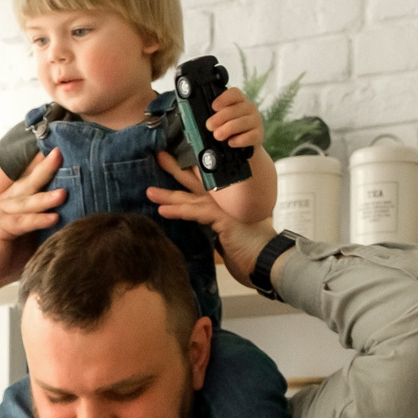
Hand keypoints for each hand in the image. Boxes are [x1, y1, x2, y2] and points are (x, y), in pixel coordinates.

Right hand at [0, 148, 67, 295]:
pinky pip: (22, 222)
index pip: (35, 179)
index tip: (65, 149)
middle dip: (47, 168)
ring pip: (27, 201)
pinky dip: (37, 220)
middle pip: (31, 182)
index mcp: (18, 200)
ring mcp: (1, 212)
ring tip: (64, 194)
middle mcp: (8, 201)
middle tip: (61, 154)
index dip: (48, 165)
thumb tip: (83, 222)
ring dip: (46, 198)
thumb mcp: (35, 239)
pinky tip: (53, 218)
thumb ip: (52, 227)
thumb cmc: (9, 256)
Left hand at [146, 150, 275, 287]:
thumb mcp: (227, 237)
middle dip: (175, 169)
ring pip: (192, 198)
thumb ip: (215, 227)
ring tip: (150, 192)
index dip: (186, 174)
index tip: (170, 162)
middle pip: (196, 182)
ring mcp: (225, 208)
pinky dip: (179, 211)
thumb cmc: (249, 252)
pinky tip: (163, 210)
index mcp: (224, 203)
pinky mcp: (224, 219)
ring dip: (169, 195)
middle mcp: (224, 201)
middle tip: (159, 156)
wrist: (267, 261)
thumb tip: (201, 224)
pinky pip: (196, 212)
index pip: (202, 186)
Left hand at [204, 85, 263, 150]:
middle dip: (219, 118)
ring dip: (227, 129)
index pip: (234, 93)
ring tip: (217, 135)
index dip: (223, 99)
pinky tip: (231, 142)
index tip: (214, 107)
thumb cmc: (232, 130)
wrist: (245, 147)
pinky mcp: (259, 135)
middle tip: (210, 126)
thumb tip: (208, 122)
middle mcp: (250, 108)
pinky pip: (249, 136)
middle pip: (234, 109)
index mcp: (240, 100)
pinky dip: (239, 140)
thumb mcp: (224, 120)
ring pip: (241, 122)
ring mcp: (256, 121)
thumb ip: (217, 117)